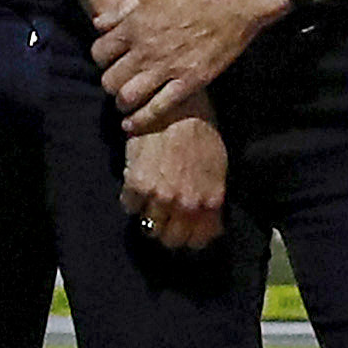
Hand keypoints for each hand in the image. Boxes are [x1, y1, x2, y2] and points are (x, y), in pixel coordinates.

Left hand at [93, 0, 285, 133]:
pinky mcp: (190, 81)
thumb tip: (100, 22)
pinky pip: (159, 108)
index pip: (99, 52)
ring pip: (127, 96)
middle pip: (109, 78)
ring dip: (121, 101)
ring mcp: (167, 68)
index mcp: (135, 25)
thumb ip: (124, 8)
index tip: (107, 59)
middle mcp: (145, 50)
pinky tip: (132, 124)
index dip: (100, 57)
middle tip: (117, 80)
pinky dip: (141, 120)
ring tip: (125, 101)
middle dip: (109, 81)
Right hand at [121, 112, 229, 253]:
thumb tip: (207, 219)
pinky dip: (131, 199)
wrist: (177, 107)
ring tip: (148, 204)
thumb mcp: (218, 167)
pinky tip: (137, 186)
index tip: (182, 230)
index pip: (199, 240)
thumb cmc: (201, 131)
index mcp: (210, 201)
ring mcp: (162, 196)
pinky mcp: (138, 184)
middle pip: (171, 240)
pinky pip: (129, 206)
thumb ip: (211, 197)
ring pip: (149, 228)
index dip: (189, 238)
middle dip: (166, 232)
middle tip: (162, 220)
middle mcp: (187, 204)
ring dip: (148, 217)